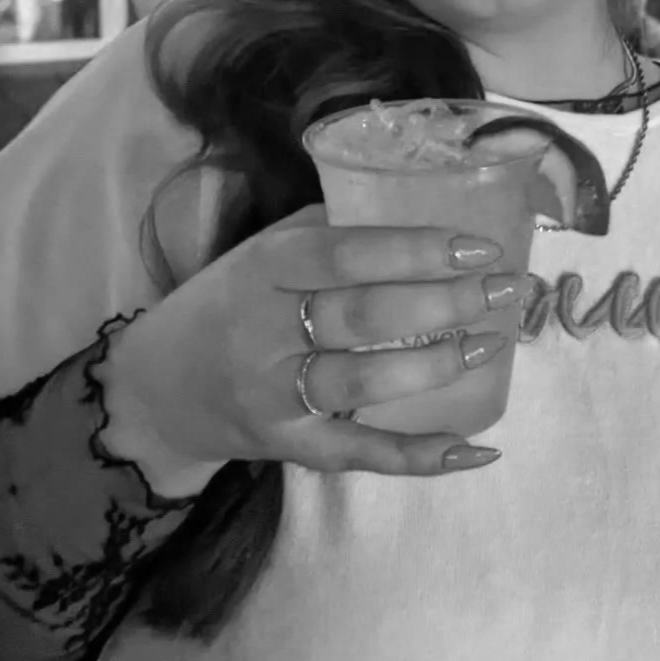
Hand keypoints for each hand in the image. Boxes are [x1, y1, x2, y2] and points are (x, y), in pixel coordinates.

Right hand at [99, 206, 522, 486]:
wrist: (156, 389)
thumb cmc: (230, 304)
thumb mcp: (263, 252)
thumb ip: (328, 230)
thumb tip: (418, 205)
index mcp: (265, 266)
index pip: (345, 253)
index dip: (415, 249)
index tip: (478, 245)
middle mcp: (265, 330)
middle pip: (363, 315)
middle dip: (443, 303)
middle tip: (503, 290)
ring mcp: (274, 394)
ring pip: (362, 381)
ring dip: (436, 366)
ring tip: (490, 344)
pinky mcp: (287, 447)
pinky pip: (359, 453)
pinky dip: (419, 456)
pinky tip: (475, 448)